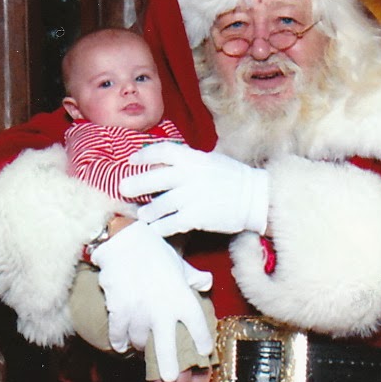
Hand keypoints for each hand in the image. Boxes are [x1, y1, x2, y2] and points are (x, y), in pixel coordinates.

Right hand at [89, 220, 213, 381]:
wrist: (124, 242)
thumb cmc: (154, 251)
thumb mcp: (179, 264)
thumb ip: (193, 278)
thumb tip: (206, 284)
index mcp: (181, 297)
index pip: (197, 324)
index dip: (202, 340)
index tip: (204, 351)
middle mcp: (162, 309)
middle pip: (167, 346)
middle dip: (169, 365)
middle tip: (169, 379)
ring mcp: (140, 312)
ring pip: (140, 340)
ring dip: (140, 345)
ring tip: (141, 347)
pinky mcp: (119, 310)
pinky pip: (119, 333)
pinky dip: (119, 341)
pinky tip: (121, 346)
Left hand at [122, 144, 269, 236]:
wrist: (256, 198)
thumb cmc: (233, 178)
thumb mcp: (211, 160)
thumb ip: (188, 161)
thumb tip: (163, 161)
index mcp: (193, 158)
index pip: (161, 152)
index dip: (143, 156)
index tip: (131, 161)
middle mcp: (190, 175)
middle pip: (153, 179)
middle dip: (135, 185)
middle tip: (124, 189)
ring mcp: (192, 197)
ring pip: (159, 205)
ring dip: (148, 211)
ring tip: (143, 214)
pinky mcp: (196, 217)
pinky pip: (170, 224)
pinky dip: (160, 228)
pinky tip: (155, 230)